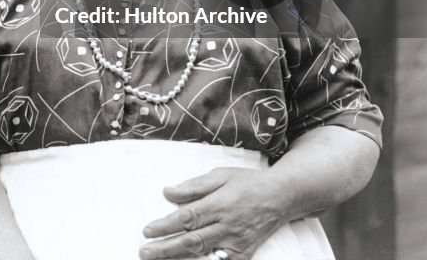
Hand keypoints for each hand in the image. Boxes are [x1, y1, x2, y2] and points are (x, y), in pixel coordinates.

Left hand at [138, 167, 289, 259]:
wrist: (282, 197)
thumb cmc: (248, 182)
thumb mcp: (220, 175)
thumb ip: (194, 186)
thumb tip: (167, 192)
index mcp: (219, 204)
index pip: (187, 218)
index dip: (165, 226)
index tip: (147, 231)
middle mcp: (227, 226)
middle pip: (192, 240)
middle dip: (165, 248)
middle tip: (144, 252)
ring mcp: (237, 242)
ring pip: (204, 254)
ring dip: (180, 259)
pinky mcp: (245, 253)